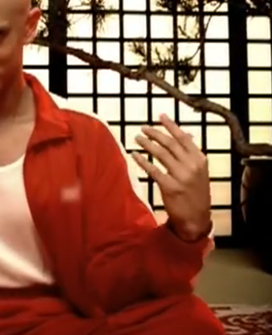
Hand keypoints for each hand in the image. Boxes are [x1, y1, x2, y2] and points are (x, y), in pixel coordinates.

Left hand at [131, 114, 211, 240]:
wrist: (196, 218)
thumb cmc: (196, 194)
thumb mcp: (200, 172)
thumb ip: (191, 154)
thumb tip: (184, 134)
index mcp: (200, 160)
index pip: (184, 137)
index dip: (171, 125)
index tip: (160, 116)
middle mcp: (192, 166)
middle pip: (170, 143)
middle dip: (155, 133)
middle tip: (143, 128)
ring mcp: (181, 176)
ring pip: (161, 154)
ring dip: (147, 144)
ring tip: (137, 138)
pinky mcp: (170, 187)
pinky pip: (153, 170)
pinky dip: (142, 161)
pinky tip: (135, 155)